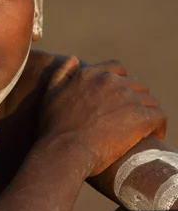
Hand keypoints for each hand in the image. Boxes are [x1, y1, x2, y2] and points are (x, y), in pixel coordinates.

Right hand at [41, 57, 165, 175]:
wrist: (65, 151)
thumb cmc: (54, 129)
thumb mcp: (50, 96)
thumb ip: (62, 74)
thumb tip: (74, 58)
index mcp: (90, 75)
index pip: (117, 68)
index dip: (121, 83)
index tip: (118, 100)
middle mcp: (110, 81)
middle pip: (135, 85)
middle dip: (134, 100)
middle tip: (130, 120)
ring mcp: (127, 98)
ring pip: (149, 101)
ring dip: (146, 113)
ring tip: (142, 130)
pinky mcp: (140, 117)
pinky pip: (159, 116)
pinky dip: (158, 126)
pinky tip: (152, 137)